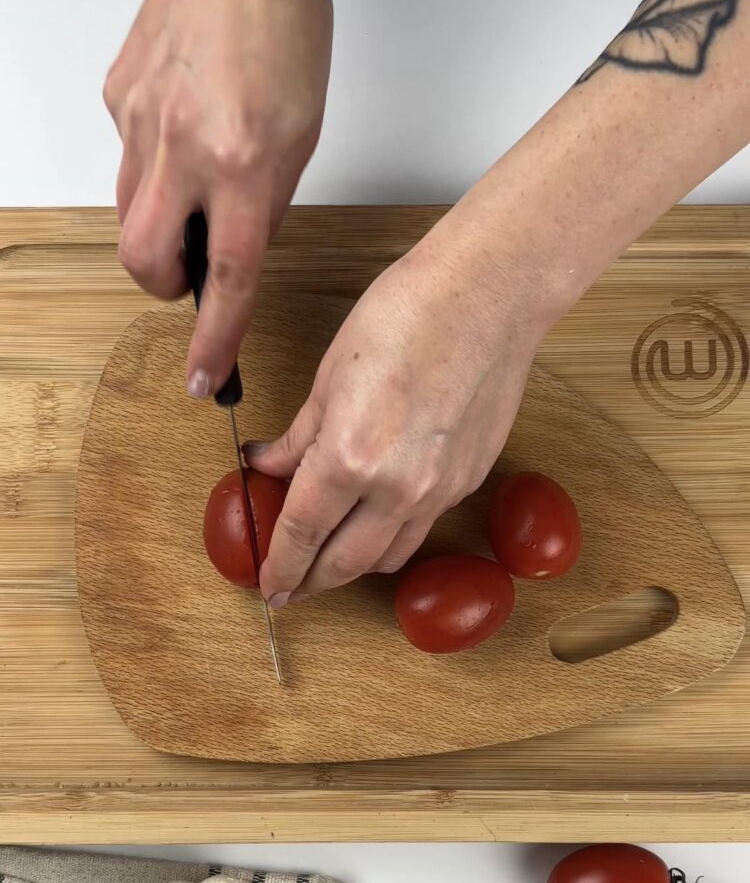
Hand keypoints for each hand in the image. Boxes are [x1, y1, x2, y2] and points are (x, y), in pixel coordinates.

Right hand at [104, 0, 331, 395]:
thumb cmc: (283, 28)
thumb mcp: (303, 135)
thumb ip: (266, 202)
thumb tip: (236, 251)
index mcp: (245, 164)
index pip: (228, 278)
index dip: (215, 340)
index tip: (204, 379)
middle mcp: (185, 149)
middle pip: (146, 263)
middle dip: (165, 288)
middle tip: (191, 275)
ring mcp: (141, 124)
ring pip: (129, 216)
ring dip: (159, 229)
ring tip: (193, 194)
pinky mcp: (117, 100)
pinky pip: (127, 161)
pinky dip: (153, 169)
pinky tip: (182, 132)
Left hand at [248, 223, 543, 604]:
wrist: (489, 295)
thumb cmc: (407, 315)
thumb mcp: (329, 376)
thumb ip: (298, 437)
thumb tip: (267, 465)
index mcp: (350, 458)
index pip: (301, 534)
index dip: (279, 566)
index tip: (268, 585)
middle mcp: (397, 489)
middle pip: (345, 564)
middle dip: (312, 582)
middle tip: (291, 587)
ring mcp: (440, 490)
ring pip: (389, 556)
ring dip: (354, 566)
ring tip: (331, 557)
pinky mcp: (469, 482)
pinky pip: (422, 527)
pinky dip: (392, 533)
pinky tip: (376, 514)